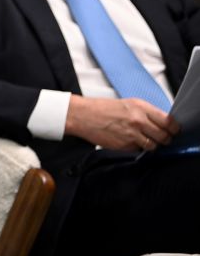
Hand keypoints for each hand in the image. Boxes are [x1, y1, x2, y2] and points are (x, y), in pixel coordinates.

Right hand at [64, 95, 179, 150]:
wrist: (82, 115)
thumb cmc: (102, 108)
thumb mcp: (127, 104)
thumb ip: (145, 113)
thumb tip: (161, 124)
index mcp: (140, 107)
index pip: (168, 121)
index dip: (173, 128)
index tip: (173, 131)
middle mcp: (138, 120)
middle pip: (164, 136)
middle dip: (164, 139)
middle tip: (159, 138)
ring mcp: (132, 134)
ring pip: (154, 146)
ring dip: (151, 145)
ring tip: (142, 140)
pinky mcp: (124, 145)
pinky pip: (139, 151)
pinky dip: (138, 149)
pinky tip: (130, 142)